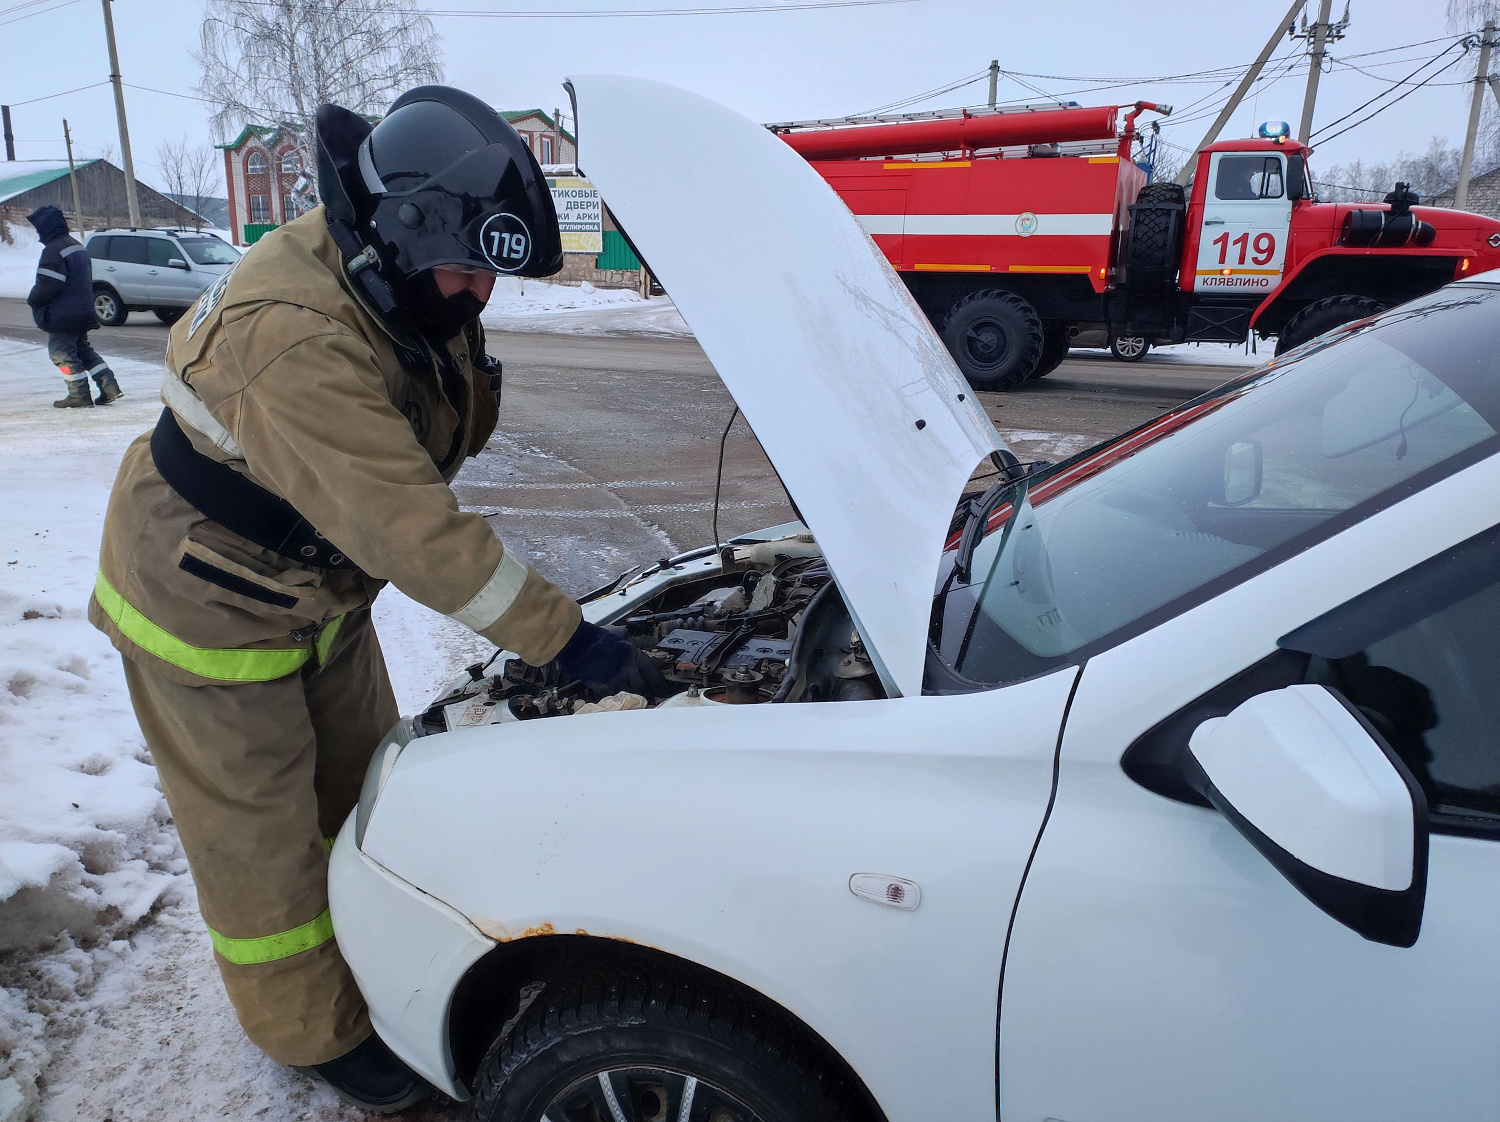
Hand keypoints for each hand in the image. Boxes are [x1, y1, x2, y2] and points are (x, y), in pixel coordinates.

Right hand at [554, 620, 668, 698]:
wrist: (578, 644)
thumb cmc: (599, 642)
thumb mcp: (621, 646)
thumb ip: (631, 659)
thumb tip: (640, 672)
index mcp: (633, 655)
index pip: (652, 671)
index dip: (660, 684)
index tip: (664, 692)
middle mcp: (627, 667)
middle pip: (644, 687)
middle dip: (649, 696)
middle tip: (653, 703)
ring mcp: (615, 678)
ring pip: (631, 694)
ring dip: (635, 700)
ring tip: (637, 705)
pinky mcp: (604, 687)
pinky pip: (615, 697)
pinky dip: (619, 700)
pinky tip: (620, 703)